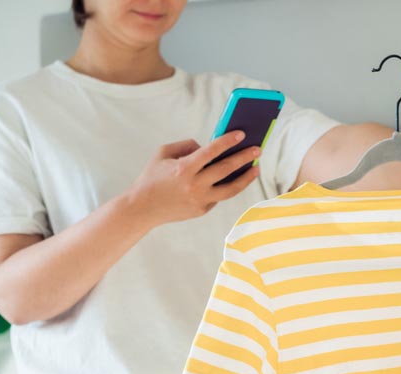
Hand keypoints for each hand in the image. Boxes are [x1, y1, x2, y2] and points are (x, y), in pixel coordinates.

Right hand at [123, 132, 261, 227]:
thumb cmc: (152, 177)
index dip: (228, 141)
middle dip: (244, 157)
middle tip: (257, 149)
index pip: (211, 151)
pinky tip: (236, 179)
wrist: (143, 208)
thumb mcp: (163, 154)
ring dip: (246, 178)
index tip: (241, 134)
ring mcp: (200, 200)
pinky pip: (219, 196)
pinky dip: (227, 187)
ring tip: (256, 168)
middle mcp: (195, 185)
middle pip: (226, 169)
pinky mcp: (202, 210)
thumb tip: (208, 146)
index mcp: (184, 168)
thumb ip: (187, 146)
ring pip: (231, 189)